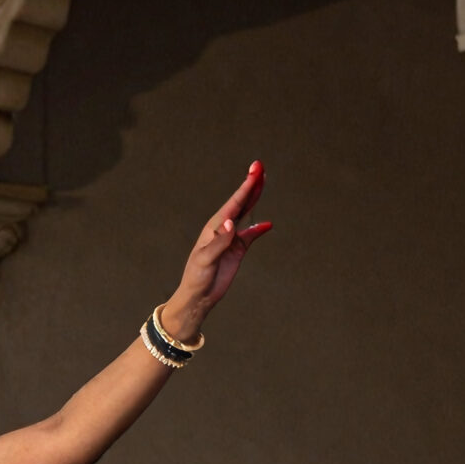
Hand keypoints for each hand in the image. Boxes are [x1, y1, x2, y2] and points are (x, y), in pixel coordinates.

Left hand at [162, 161, 270, 337]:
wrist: (198, 297)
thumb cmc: (196, 277)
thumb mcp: (206, 259)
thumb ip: (220, 241)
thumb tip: (232, 222)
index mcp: (215, 227)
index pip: (234, 203)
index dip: (246, 186)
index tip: (256, 170)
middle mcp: (223, 229)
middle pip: (240, 202)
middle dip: (250, 185)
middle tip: (260, 167)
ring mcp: (231, 239)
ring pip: (246, 214)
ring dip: (254, 199)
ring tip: (263, 182)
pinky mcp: (237, 251)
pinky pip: (250, 236)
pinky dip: (258, 229)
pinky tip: (267, 224)